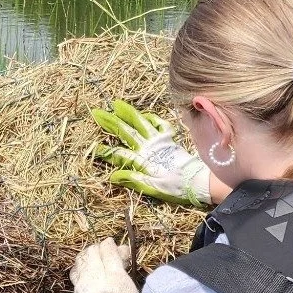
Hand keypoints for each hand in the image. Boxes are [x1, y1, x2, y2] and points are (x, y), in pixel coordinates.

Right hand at [92, 100, 210, 206]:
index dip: (106, 152)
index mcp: (143, 161)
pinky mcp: (170, 140)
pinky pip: (159, 125)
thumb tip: (112, 176)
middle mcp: (149, 148)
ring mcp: (160, 142)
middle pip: (126, 133)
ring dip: (128, 114)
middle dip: (111, 123)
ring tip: (117, 104)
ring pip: (140, 124)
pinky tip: (144, 115)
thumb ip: (133, 180)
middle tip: (98, 113)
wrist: (197, 181)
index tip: (95, 148)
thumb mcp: (152, 188)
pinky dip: (151, 119)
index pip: (119, 154)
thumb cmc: (175, 188)